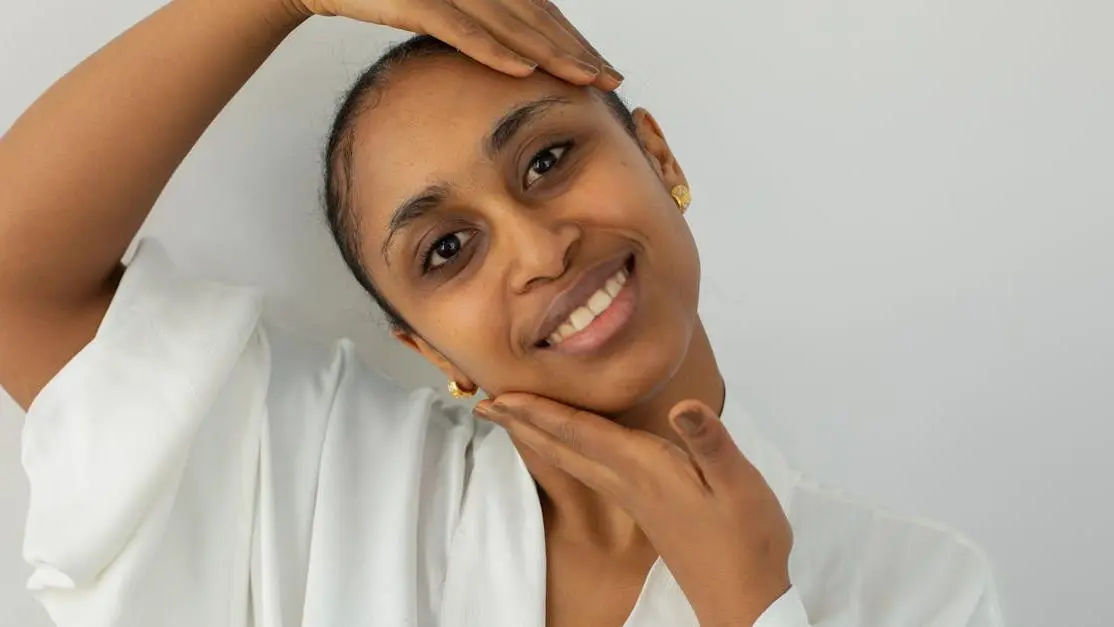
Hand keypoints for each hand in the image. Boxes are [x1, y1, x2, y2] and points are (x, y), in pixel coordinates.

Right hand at [287, 0, 620, 89]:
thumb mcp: (432, 3)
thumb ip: (470, 19)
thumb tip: (504, 52)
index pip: (537, 13)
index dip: (572, 40)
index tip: (601, 68)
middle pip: (535, 19)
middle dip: (576, 52)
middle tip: (610, 79)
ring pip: (510, 24)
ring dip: (551, 55)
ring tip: (585, 80)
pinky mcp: (415, 0)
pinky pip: (461, 29)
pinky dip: (493, 51)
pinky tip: (523, 72)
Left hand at [475, 396, 792, 626]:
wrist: (743, 598)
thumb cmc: (745, 540)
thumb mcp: (738, 484)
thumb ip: (709, 442)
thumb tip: (684, 405)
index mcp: (645, 469)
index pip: (582, 433)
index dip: (541, 410)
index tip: (502, 394)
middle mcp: (629, 482)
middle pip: (564, 447)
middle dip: (524, 423)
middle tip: (484, 403)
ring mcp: (633, 498)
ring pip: (572, 460)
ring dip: (539, 437)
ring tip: (513, 419)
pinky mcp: (643, 508)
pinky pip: (589, 470)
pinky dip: (566, 451)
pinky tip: (569, 448)